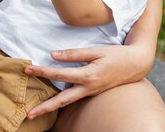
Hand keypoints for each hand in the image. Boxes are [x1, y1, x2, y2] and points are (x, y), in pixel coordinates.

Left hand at [23, 45, 150, 118]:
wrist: (136, 65)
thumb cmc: (116, 55)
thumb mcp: (96, 50)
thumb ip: (74, 54)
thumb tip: (53, 55)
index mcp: (88, 75)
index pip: (60, 74)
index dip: (43, 71)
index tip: (28, 69)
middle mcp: (88, 88)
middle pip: (62, 101)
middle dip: (45, 108)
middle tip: (28, 115)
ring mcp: (91, 93)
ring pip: (68, 103)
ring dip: (51, 108)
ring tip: (36, 113)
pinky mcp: (92, 92)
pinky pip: (75, 98)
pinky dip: (62, 102)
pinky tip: (53, 102)